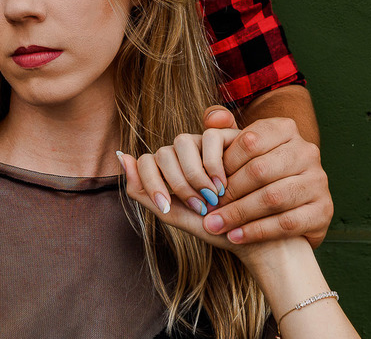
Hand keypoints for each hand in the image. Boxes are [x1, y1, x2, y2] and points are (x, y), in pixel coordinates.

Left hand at [119, 129, 249, 255]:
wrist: (249, 232)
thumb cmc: (212, 224)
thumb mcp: (173, 214)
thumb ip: (143, 191)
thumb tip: (121, 156)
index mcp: (168, 169)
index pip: (146, 162)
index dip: (153, 183)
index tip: (167, 207)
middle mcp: (183, 153)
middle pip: (162, 153)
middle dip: (177, 184)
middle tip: (198, 206)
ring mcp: (204, 143)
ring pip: (181, 142)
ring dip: (194, 174)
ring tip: (212, 197)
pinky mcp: (229, 137)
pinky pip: (209, 137)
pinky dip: (213, 163)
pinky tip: (223, 183)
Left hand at [200, 105, 331, 246]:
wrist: (292, 210)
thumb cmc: (258, 176)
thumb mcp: (241, 149)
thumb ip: (221, 131)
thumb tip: (212, 118)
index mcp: (285, 129)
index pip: (248, 141)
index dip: (223, 164)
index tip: (206, 182)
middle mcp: (306, 151)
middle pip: (259, 170)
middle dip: (229, 192)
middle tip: (207, 207)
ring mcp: (318, 180)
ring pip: (272, 197)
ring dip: (239, 214)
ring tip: (215, 225)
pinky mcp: (324, 210)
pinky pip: (286, 222)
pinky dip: (257, 231)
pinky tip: (235, 236)